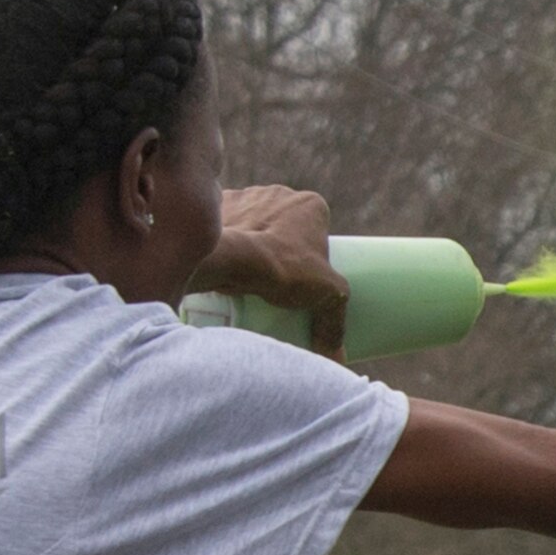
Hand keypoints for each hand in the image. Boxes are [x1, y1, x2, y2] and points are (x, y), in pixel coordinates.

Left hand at [191, 186, 350, 359]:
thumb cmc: (284, 270)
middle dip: (280, 247)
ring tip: (248, 274)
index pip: (315, 230)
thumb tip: (338, 361)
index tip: (301, 280)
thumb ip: (335, 324)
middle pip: (283, 224)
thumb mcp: (325, 297)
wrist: (231, 259)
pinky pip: (225, 222)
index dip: (310, 255)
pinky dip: (226, 237)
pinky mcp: (217, 205)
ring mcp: (246, 195)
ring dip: (252, 240)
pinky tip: (226, 261)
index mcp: (310, 204)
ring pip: (253, 221)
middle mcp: (279, 192)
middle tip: (276, 281)